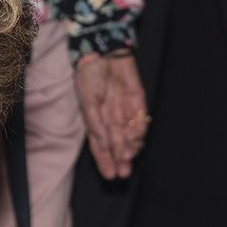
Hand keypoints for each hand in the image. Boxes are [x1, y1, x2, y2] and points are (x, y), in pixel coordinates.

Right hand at [75, 51, 148, 179]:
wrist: (101, 50)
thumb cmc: (88, 75)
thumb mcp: (87, 102)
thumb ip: (96, 124)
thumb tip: (104, 144)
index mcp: (96, 119)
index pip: (101, 146)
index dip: (105, 161)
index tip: (110, 176)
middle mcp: (111, 117)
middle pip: (117, 144)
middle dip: (120, 159)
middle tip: (123, 173)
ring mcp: (125, 109)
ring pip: (130, 134)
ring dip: (129, 147)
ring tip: (127, 157)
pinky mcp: (138, 100)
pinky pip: (140, 118)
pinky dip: (139, 130)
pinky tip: (136, 139)